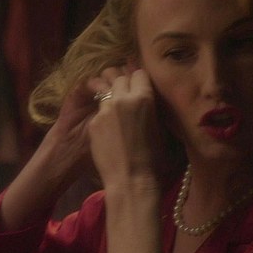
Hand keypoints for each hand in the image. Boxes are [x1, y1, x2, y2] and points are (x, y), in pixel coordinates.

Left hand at [86, 67, 163, 188]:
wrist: (131, 180)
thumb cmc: (154, 158)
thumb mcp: (159, 126)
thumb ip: (151, 106)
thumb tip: (147, 96)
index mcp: (143, 97)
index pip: (139, 73)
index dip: (139, 80)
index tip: (140, 86)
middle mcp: (122, 98)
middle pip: (119, 77)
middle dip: (123, 82)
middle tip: (125, 93)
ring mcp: (105, 110)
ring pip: (106, 90)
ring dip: (111, 94)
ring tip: (115, 106)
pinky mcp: (94, 122)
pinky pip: (99, 109)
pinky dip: (104, 113)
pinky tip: (108, 126)